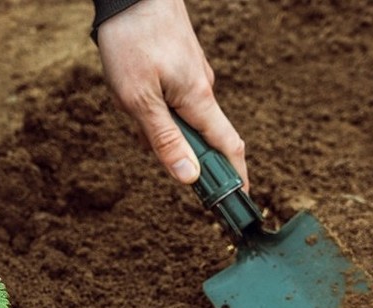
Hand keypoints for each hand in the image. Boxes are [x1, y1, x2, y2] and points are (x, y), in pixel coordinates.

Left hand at [96, 0, 248, 190]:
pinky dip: (156, 105)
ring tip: (132, 102)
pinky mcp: (182, 66)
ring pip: (182, 117)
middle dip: (177, 148)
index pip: (228, 148)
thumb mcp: (138, 98)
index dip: (237, 178)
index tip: (240, 202)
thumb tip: (188, 177)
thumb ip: (163, 139)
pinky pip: (174, 98)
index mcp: (198, 100)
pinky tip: (135, 89)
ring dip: (159, 124)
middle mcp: (203, 89)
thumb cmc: (132, 40)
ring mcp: (194, 76)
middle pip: (201, 137)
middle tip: (146, 137)